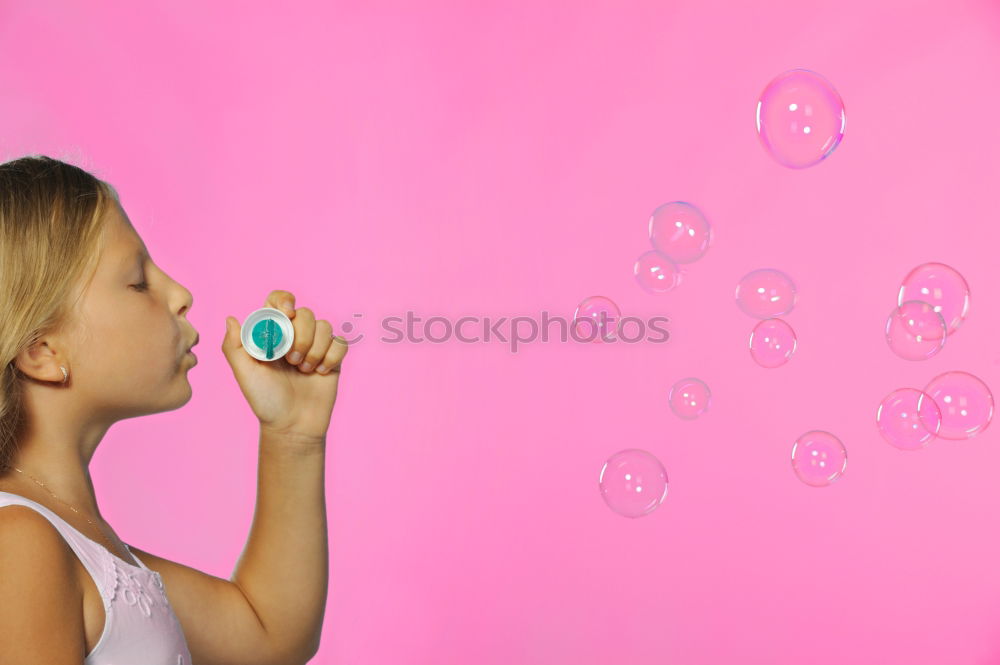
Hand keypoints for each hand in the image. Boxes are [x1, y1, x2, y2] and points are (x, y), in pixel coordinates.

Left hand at [221, 290, 349, 440]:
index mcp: (272, 333)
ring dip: (315, 350)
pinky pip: (340, 342)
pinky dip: (331, 357)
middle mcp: (294, 335)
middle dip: (301, 336)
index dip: (285, 301)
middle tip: (292, 361)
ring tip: (304, 370)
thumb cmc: (266, 400)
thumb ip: (234, 346)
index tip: (287, 315)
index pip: (279, 301)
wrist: (293, 425)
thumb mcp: (245, 374)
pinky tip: (320, 373)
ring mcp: (315, 346)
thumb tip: (231, 318)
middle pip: (306, 313)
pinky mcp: (333, 357)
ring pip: (325, 326)